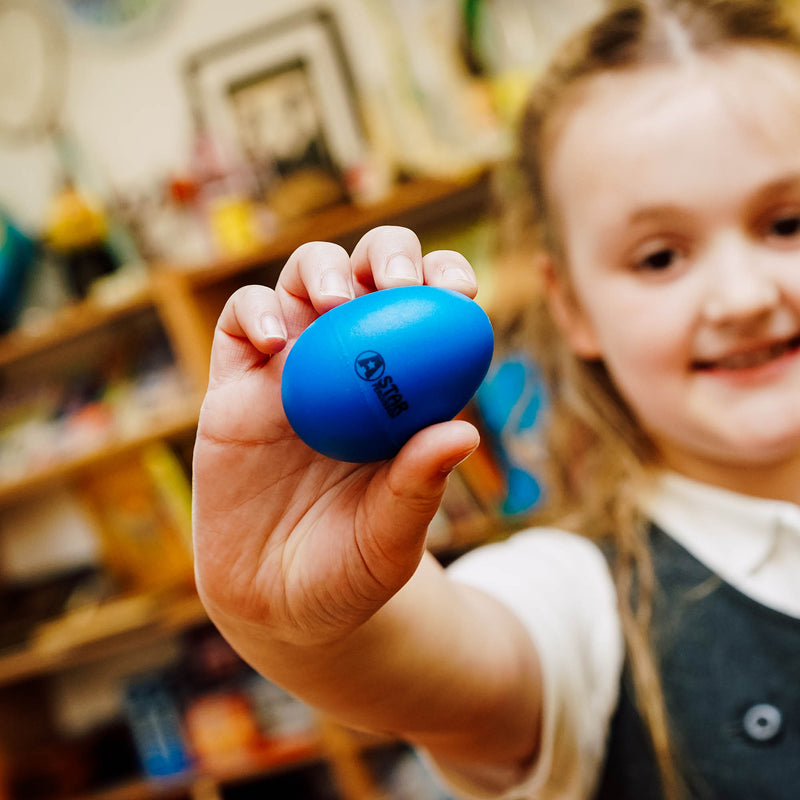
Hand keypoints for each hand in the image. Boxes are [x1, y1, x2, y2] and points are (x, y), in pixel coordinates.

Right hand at [192, 226, 481, 646]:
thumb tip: (464, 431)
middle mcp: (347, 369)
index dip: (444, 284)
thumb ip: (419, 485)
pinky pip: (241, 325)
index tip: (461, 290)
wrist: (279, 603)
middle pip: (368, 274)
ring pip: (303, 281)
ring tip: (335, 301)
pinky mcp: (235, 388)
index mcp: (400, 392)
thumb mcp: (392, 536)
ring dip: (321, 270)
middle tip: (395, 280)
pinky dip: (258, 313)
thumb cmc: (350, 570)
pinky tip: (278, 341)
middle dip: (387, 254)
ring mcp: (289, 372)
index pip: (427, 314)